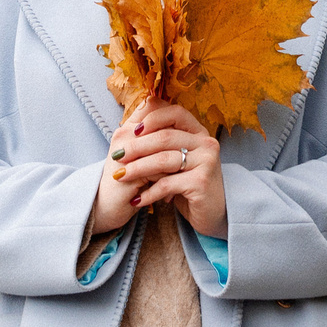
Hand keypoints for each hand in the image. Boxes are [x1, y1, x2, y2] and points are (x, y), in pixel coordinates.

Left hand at [92, 98, 225, 239]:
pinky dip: (149, 192)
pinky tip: (137, 199)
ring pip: (164, 160)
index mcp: (198, 131)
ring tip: (121, 176)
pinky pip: (168, 183)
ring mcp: (206, 161)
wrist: (210, 213)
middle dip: (136, 147)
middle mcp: (206, 142)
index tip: (132, 131)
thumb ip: (161, 141)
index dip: (152, 118)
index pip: (174, 112)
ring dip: (138, 169)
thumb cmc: (188, 183)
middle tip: (116, 156)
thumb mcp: (176, 159)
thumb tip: (134, 123)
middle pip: (165, 137)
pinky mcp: (201, 182)